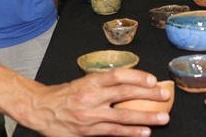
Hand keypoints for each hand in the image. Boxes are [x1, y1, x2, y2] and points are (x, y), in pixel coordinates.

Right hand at [25, 69, 169, 136]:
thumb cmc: (64, 95)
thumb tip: (131, 82)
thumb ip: (103, 83)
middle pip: (124, 94)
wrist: (40, 110)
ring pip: (122, 116)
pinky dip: (130, 133)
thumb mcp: (83, 82)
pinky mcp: (89, 132)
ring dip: (145, 118)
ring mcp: (91, 116)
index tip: (153, 80)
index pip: (117, 75)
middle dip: (148, 95)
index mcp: (91, 82)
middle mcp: (92, 97)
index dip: (137, 76)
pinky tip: (144, 132)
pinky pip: (113, 132)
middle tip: (165, 95)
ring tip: (162, 118)